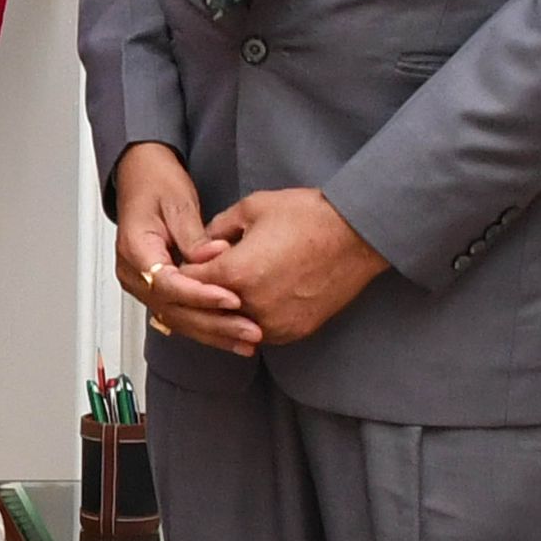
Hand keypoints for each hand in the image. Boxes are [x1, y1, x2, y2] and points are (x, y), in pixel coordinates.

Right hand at [113, 141, 257, 356]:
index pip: (166, 283)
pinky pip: (181, 314)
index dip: (200, 295)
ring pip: (178, 319)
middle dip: (214, 323)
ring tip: (248, 339)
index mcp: (134, 249)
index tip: (232, 299)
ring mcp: (142, 284)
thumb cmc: (155, 184)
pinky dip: (208, 327)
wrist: (141, 178)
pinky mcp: (158, 290)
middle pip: (173, 309)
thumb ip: (194, 236)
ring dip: (214, 332)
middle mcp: (133, 273)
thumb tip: (213, 258)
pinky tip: (233, 336)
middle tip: (250, 329)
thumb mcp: (177, 203)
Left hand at [193, 188, 388, 344]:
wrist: (357, 235)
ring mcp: (276, 323)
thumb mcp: (250, 209)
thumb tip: (200, 245)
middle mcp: (253, 305)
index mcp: (235, 273)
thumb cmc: (306, 216)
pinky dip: (250, 319)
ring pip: (232, 324)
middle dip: (199, 294)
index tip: (185, 264)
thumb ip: (216, 229)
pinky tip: (252, 300)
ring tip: (228, 288)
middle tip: (200, 280)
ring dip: (224, 310)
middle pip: (206, 309)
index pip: (187, 283)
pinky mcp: (296, 331)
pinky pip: (259, 331)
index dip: (183, 272)